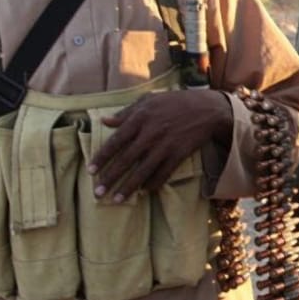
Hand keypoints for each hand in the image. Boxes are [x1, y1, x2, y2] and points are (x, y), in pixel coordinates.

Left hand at [88, 88, 232, 200]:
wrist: (207, 109)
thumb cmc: (175, 102)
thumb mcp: (149, 100)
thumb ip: (126, 112)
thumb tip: (105, 121)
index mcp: (140, 118)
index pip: (116, 141)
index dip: (102, 157)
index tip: (91, 171)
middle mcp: (151, 133)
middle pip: (126, 160)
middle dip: (110, 178)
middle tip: (97, 193)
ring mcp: (165, 145)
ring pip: (142, 171)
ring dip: (128, 187)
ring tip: (116, 199)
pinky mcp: (179, 154)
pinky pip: (163, 173)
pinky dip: (153, 184)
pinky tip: (143, 192)